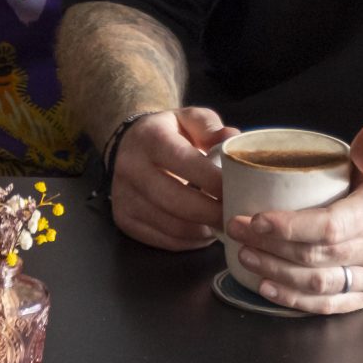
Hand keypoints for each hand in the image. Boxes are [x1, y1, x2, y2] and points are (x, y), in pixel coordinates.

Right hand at [108, 107, 238, 249]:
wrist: (128, 145)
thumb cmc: (168, 133)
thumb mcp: (189, 120)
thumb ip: (211, 127)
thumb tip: (232, 138)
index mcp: (150, 138)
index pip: (185, 163)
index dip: (214, 181)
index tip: (239, 191)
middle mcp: (131, 167)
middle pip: (177, 201)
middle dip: (212, 213)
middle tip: (236, 216)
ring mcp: (123, 196)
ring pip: (171, 226)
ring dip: (203, 231)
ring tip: (222, 224)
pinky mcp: (124, 219)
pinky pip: (163, 240)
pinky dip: (189, 242)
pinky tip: (203, 231)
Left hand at [226, 124, 362, 314]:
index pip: (331, 226)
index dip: (289, 226)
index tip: (255, 218)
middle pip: (317, 256)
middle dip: (269, 246)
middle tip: (235, 230)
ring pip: (319, 284)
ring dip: (276, 273)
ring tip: (245, 256)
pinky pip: (331, 304)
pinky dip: (296, 300)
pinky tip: (268, 287)